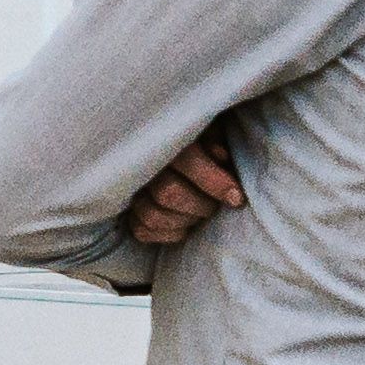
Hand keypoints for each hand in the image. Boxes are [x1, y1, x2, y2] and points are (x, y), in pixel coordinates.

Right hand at [127, 126, 245, 251]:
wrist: (176, 151)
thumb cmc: (200, 141)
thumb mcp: (211, 132)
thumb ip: (216, 141)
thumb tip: (220, 156)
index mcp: (164, 138)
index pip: (187, 160)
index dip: (214, 182)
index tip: (236, 197)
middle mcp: (141, 164)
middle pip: (168, 193)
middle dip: (201, 204)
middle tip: (215, 205)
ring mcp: (131, 190)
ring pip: (153, 215)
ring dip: (186, 220)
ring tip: (201, 213)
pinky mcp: (128, 212)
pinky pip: (142, 231)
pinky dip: (170, 232)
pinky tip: (185, 223)